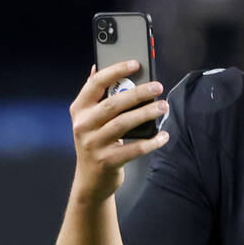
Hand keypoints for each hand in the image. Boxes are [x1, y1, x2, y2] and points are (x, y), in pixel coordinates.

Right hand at [69, 61, 169, 202]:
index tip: (135, 63)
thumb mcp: (89, 119)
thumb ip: (95, 96)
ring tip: (163, 106)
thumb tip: (97, 67)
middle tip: (158, 87)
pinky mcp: (108, 160)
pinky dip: (151, 142)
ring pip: (124, 123)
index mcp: (79, 110)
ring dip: (147, 113)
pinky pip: (134, 148)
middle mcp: (83, 125)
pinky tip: (164, 136)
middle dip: (138, 93)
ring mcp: (94, 144)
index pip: (95, 84)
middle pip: (113, 103)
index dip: (115, 71)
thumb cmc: (96, 143)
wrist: (91, 181)